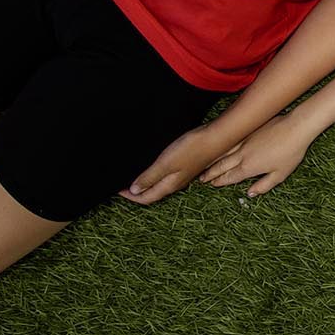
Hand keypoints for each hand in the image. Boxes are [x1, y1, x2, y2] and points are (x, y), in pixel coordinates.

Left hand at [123, 124, 237, 204]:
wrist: (216, 137)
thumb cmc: (192, 149)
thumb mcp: (166, 163)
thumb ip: (149, 177)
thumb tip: (134, 190)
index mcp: (170, 185)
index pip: (146, 197)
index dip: (131, 196)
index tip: (118, 190)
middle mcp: (176, 182)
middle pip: (153, 193)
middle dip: (138, 192)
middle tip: (124, 187)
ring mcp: (182, 174)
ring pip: (160, 185)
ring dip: (147, 184)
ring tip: (136, 178)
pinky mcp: (187, 165)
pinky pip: (167, 176)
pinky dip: (156, 176)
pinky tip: (155, 167)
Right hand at [201, 114, 312, 195]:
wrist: (295, 127)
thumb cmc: (291, 152)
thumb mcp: (280, 175)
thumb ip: (264, 185)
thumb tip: (250, 193)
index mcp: (249, 167)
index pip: (230, 177)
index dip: (220, 181)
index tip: (212, 184)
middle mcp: (243, 154)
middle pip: (222, 165)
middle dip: (211, 173)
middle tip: (201, 178)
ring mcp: (244, 141)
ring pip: (224, 152)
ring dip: (213, 160)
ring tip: (204, 165)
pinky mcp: (249, 131)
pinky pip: (231, 141)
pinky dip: (222, 147)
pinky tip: (219, 148)